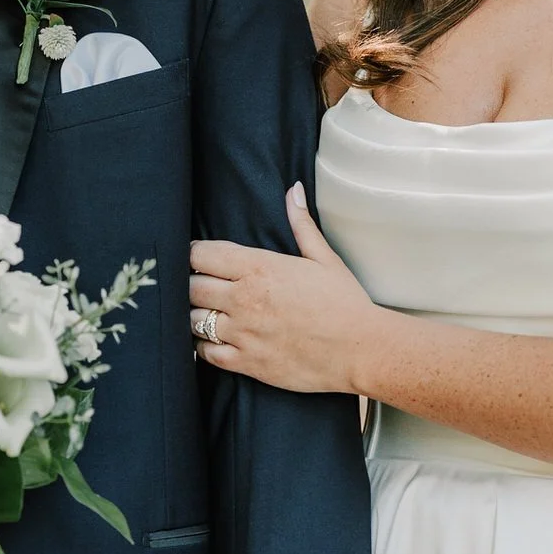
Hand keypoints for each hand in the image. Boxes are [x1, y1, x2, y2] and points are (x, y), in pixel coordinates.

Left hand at [191, 183, 377, 394]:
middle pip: (191, 287)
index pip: (202, 254)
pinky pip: (206, 354)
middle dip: (191, 284)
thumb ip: (301, 224)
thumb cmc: (344, 303)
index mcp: (260, 268)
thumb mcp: (324, 259)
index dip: (193, 253)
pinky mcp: (247, 363)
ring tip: (206, 312)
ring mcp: (243, 333)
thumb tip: (293, 190)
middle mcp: (245, 299)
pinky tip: (212, 340)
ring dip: (195, 315)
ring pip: (192, 320)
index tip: (198, 257)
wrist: (361, 350)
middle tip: (200, 285)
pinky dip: (203, 347)